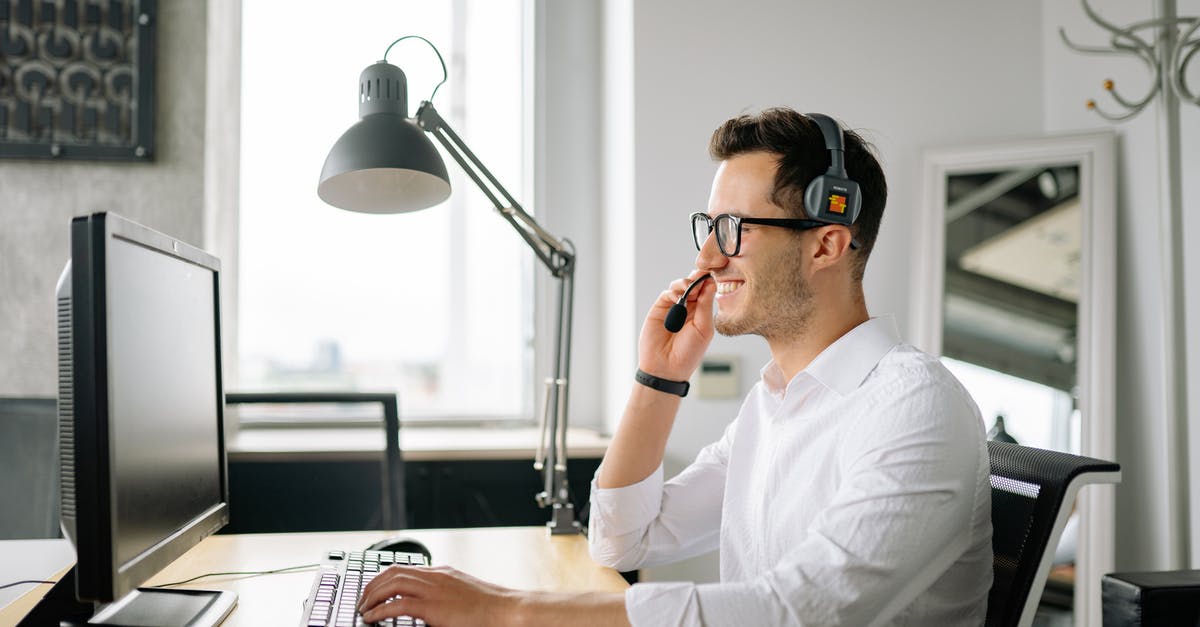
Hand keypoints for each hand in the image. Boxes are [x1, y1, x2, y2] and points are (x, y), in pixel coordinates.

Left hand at [358, 565, 519, 625]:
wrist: (507, 610)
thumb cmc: (490, 608)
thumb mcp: (463, 594)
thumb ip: (445, 595)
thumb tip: (429, 606)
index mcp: (441, 573)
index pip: (404, 567)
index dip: (383, 577)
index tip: (373, 589)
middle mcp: (435, 577)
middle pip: (392, 572)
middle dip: (372, 586)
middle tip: (362, 600)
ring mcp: (434, 590)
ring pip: (391, 583)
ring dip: (371, 596)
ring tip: (363, 609)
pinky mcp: (433, 607)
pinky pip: (397, 605)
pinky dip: (379, 611)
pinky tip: (371, 618)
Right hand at [637, 270, 715, 380]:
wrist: (666, 368)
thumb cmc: (688, 353)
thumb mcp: (704, 329)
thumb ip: (705, 306)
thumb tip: (711, 284)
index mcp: (702, 312)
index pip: (707, 291)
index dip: (710, 281)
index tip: (714, 273)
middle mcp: (689, 308)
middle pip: (694, 284)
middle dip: (698, 278)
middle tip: (702, 275)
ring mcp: (674, 307)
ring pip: (680, 286)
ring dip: (685, 283)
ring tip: (689, 287)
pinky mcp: (660, 309)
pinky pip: (667, 294)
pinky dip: (673, 292)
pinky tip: (677, 297)